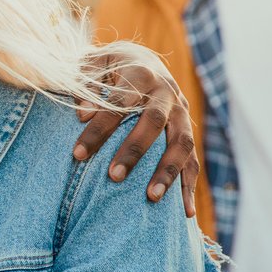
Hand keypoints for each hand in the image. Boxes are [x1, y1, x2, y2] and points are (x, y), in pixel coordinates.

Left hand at [74, 45, 198, 215]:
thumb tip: (82, 113)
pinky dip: (189, 185)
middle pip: (154, 122)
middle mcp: (166, 92)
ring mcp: (181, 113)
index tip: (78, 152)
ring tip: (151, 198)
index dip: (100, 126)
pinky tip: (184, 212)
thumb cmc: (107, 68)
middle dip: (134, 151)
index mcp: (140, 73)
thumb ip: (84, 85)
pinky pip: (193, 160)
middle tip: (113, 177)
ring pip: (181, 143)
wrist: (140, 59)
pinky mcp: (187, 131)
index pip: (120, 102)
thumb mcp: (92, 66)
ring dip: (167, 171)